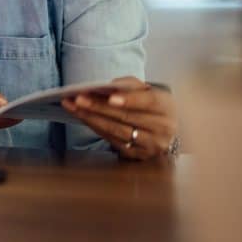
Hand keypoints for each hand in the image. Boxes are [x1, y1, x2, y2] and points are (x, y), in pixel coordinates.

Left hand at [60, 76, 177, 160]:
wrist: (163, 126)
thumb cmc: (149, 103)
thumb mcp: (146, 90)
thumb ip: (129, 85)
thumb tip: (107, 88)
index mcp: (166, 107)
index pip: (148, 102)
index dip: (129, 100)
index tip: (110, 97)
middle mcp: (163, 129)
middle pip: (127, 117)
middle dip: (100, 107)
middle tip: (79, 99)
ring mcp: (151, 145)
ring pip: (117, 131)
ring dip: (92, 119)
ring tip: (74, 107)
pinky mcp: (139, 155)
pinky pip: (113, 141)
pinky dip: (96, 128)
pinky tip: (83, 118)